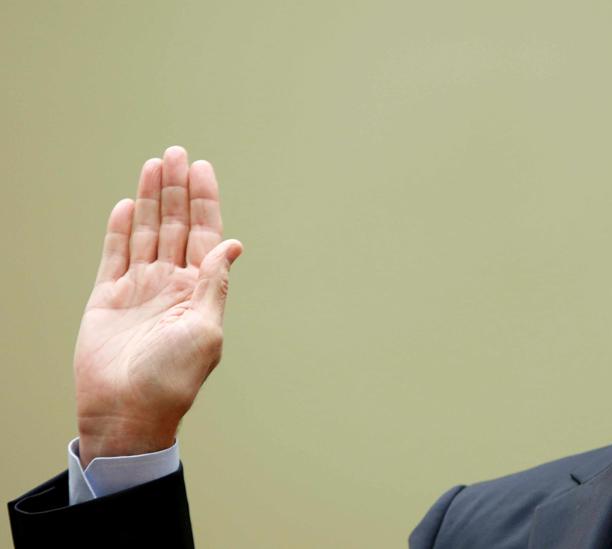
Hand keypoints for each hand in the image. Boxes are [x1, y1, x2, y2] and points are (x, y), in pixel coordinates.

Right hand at [74, 146, 242, 466]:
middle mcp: (171, 284)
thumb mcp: (206, 330)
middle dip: (178, 189)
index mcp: (199, 290)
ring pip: (147, 232)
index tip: (202, 168)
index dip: (205, 201)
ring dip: (152, 199)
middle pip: (176, 224)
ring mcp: (139, 288)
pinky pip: (114, 254)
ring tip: (155, 164)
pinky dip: (121, 229)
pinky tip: (129, 205)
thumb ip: (214, 284)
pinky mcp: (107, 297)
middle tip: (177, 152)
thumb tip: (234, 245)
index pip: (205, 234)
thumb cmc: (172, 379)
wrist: (126, 411)